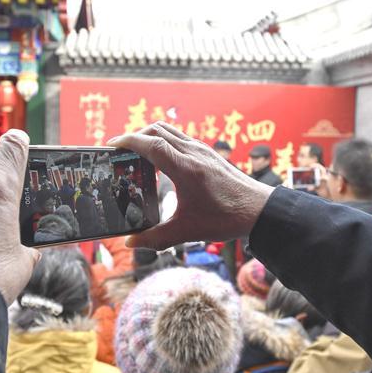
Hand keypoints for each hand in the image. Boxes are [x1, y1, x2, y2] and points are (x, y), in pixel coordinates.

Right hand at [106, 122, 273, 249]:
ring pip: (169, 131)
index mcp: (186, 168)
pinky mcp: (208, 153)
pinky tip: (161, 162)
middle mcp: (193, 153)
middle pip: (157, 130)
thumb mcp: (187, 231)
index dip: (128, 141)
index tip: (111, 146)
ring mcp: (202, 150)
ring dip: (150, 137)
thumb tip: (130, 242)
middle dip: (135, 137)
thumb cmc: (226, 218)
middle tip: (120, 153)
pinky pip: (180, 138)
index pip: (151, 144)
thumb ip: (155, 238)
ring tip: (136, 155)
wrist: (260, 210)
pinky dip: (164, 142)